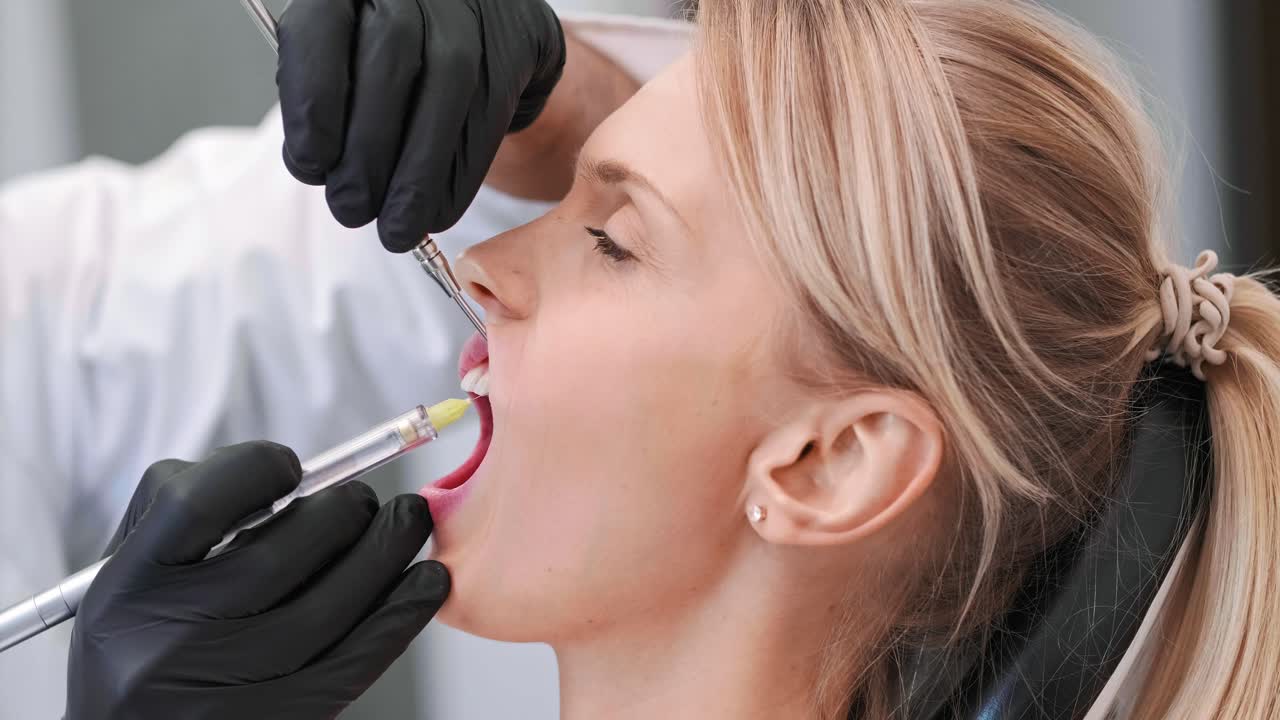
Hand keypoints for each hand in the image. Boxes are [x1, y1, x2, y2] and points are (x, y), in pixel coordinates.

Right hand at [66, 442, 448, 719]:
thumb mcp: (132, 572)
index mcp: (124, 587)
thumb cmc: (145, 637)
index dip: (255, 469)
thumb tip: (288, 473)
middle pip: (277, 555)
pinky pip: (352, 662)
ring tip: (408, 523)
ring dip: (385, 553)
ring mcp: (221, 689)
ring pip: (326, 607)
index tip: (290, 464)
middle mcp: (166, 640)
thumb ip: (190, 509)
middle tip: (367, 500)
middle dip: (342, 511)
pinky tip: (427, 583)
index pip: (193, 503)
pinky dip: (400, 615)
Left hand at [277, 0, 566, 252]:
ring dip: (417, 173)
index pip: (322, 29)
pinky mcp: (518, 38)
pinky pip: (490, 113)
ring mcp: (471, 7)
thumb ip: (326, 101)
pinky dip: (460, 174)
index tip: (310, 166)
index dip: (313, 103)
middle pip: (391, 57)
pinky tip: (437, 210)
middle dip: (367, 149)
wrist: (482, 28)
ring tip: (396, 227)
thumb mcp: (343, 62)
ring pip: (448, 86)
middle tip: (351, 209)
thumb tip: (320, 170)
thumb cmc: (393, 57)